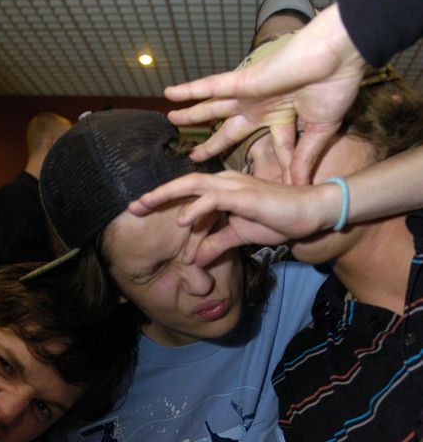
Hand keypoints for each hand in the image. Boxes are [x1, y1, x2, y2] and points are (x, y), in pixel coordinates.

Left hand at [129, 171, 335, 264]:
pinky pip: (214, 199)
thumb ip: (216, 244)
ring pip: (193, 185)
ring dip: (167, 196)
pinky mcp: (244, 196)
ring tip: (145, 206)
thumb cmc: (277, 220)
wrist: (308, 214)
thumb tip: (194, 259)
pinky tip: (181, 221)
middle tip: (133, 206)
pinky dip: (196, 209)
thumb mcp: (239, 236)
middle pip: (183, 183)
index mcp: (223, 189)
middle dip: (156, 195)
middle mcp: (225, 181)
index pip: (187, 191)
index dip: (163, 198)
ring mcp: (234, 186)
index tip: (140, 209)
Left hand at [164, 4, 364, 183]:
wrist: (338, 58)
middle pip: (229, 129)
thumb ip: (304, 157)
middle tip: (194, 155)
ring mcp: (250, 92)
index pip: (271, 145)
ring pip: (213, 106)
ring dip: (192, 113)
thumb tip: (298, 183)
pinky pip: (210, 86)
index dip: (269, 163)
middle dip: (212, 143)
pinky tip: (170, 93)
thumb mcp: (319, 131)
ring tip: (172, 118)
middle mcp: (262, 105)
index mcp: (282, 117)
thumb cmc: (334, 88)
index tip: (254, 182)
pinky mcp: (244, 80)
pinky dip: (190, 90)